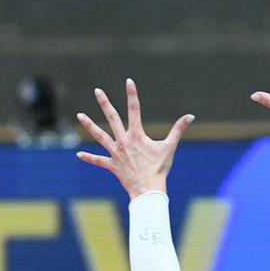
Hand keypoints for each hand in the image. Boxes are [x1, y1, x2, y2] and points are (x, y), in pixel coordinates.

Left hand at [76, 79, 192, 197]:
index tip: (128, 81)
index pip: (134, 110)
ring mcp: (115, 153)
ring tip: (79, 115)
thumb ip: (178, 130)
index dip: (132, 94)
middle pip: (112, 118)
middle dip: (104, 103)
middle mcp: (123, 141)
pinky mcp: (112, 165)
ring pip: (99, 136)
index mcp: (137, 135)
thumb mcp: (170, 147)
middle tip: (97, 90)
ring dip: (89, 125)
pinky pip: (98, 161)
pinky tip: (78, 155)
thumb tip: (190, 116)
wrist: (148, 189)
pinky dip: (89, 158)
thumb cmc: (160, 168)